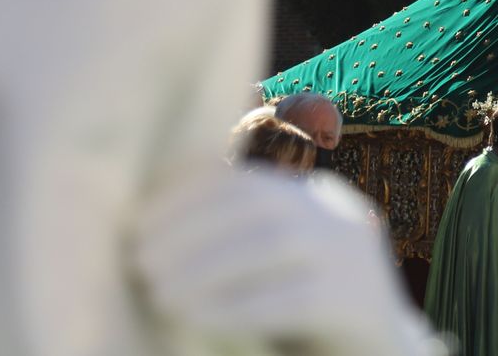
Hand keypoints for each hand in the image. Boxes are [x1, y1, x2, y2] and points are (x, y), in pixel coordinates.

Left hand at [133, 164, 443, 354]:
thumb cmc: (310, 318)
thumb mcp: (281, 267)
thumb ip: (242, 241)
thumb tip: (151, 231)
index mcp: (318, 200)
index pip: (247, 180)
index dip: (187, 196)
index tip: (139, 223)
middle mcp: (340, 218)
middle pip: (258, 205)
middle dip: (189, 229)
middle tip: (140, 261)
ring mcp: (354, 259)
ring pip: (274, 243)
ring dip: (204, 267)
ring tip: (158, 293)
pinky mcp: (358, 304)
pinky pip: (292, 299)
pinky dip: (235, 306)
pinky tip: (194, 318)